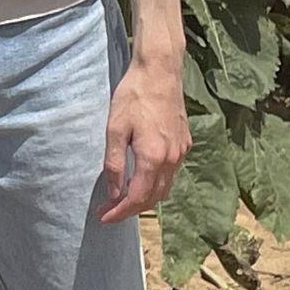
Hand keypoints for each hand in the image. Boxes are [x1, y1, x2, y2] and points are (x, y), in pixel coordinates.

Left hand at [100, 58, 190, 223]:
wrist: (160, 71)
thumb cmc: (133, 96)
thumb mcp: (115, 129)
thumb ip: (115, 164)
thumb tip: (114, 193)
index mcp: (154, 156)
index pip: (137, 197)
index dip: (120, 212)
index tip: (104, 218)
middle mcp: (172, 159)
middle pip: (154, 198)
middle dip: (131, 209)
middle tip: (109, 210)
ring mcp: (182, 152)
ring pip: (166, 188)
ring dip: (145, 199)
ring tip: (124, 200)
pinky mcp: (185, 143)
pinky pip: (172, 174)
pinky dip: (157, 184)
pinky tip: (142, 179)